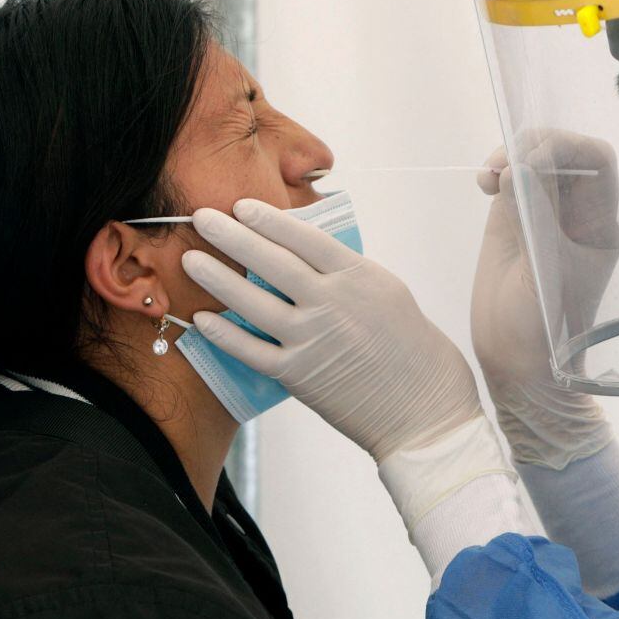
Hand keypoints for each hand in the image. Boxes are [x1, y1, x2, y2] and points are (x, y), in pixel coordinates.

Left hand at [182, 200, 482, 462]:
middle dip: (232, 236)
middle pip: (271, 261)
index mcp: (360, 277)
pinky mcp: (299, 376)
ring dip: (217, 278)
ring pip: (252, 302)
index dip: (269, 219)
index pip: (304, 237)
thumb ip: (349, 276)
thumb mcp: (390, 294)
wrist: (427, 413)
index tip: (243, 205)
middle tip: (202, 216)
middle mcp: (332, 302)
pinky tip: (203, 319)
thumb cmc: (418, 353)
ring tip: (191, 259)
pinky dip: (224, 335)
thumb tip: (309, 258)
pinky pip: (251, 350)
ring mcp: (312, 339)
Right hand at [472, 132, 618, 468]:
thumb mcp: (543, 273)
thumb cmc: (543, 330)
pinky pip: (510, 176)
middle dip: (533, 146)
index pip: (595, 161)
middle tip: (502, 166)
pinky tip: (483, 183)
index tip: (529, 164)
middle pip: (564, 151)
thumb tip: (518, 166)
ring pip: (534, 158)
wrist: (517, 363)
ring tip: (488, 177)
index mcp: (603, 223)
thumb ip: (533, 217)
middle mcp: (578, 212)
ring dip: (510, 154)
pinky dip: (496, 169)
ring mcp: (545, 212)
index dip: (564, 148)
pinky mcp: (515, 217)